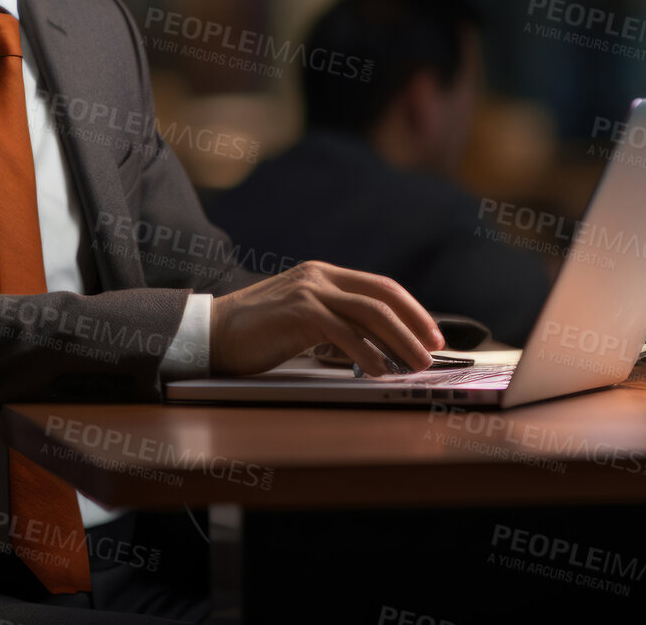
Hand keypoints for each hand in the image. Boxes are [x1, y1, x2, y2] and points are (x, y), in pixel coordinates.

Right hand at [209, 261, 443, 376]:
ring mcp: (309, 291)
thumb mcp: (302, 319)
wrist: (211, 334)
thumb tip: (379, 344)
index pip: (380, 287)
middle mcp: (320, 276)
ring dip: (401, 341)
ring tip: (416, 364)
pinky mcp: (299, 312)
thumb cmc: (257, 334)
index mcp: (323, 274)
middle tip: (434, 349)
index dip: (412, 309)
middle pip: (383, 296)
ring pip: (371, 313)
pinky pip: (345, 333)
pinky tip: (380, 370)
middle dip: (416, 323)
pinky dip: (368, 354)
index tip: (431, 333)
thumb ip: (335, 321)